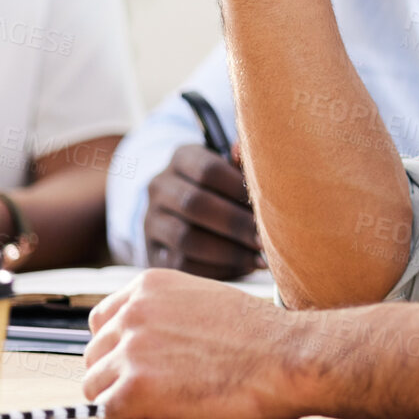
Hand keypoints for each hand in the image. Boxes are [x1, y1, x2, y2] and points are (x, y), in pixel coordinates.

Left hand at [82, 269, 307, 418]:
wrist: (287, 357)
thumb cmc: (261, 336)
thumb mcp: (204, 299)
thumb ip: (167, 311)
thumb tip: (149, 340)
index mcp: (149, 286)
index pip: (102, 321)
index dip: (118, 347)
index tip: (137, 363)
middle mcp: (133, 312)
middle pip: (94, 355)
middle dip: (118, 375)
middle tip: (153, 390)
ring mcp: (131, 349)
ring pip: (94, 385)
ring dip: (120, 399)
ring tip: (158, 406)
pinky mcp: (136, 389)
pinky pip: (106, 412)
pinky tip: (159, 417)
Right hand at [145, 144, 263, 278]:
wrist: (183, 214)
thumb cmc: (221, 188)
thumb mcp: (230, 170)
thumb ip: (241, 164)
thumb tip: (242, 149)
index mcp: (181, 158)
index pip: (208, 169)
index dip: (239, 189)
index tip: (266, 206)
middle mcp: (160, 187)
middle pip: (195, 204)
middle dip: (235, 224)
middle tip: (265, 240)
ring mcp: (152, 221)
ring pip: (186, 238)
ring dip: (228, 251)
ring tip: (259, 259)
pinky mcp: (153, 253)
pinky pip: (184, 264)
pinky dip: (217, 269)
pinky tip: (242, 268)